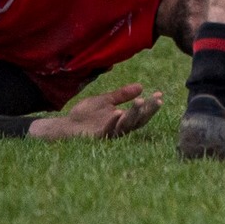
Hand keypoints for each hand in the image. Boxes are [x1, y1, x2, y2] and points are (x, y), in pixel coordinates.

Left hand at [27, 83, 162, 139]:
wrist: (65, 126)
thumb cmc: (84, 115)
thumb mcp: (105, 100)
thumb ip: (121, 95)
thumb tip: (140, 86)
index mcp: (122, 118)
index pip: (140, 113)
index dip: (150, 105)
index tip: (160, 94)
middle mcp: (118, 127)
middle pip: (138, 120)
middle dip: (148, 110)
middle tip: (157, 99)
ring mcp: (109, 133)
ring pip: (126, 125)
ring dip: (133, 115)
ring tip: (140, 101)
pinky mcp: (98, 137)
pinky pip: (108, 130)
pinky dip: (113, 122)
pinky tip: (118, 113)